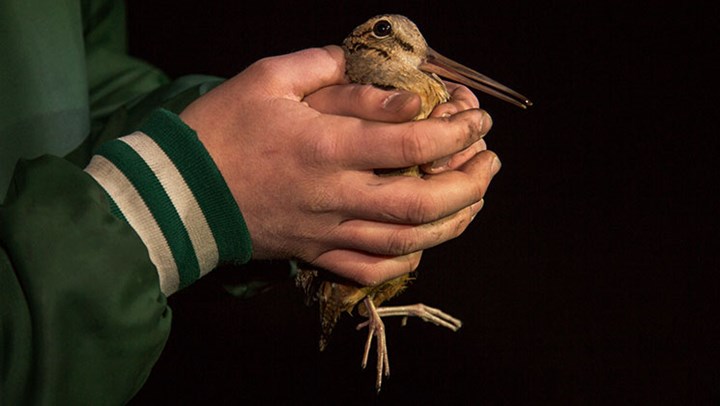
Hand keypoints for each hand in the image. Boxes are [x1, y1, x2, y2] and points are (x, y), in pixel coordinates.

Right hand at [180, 46, 498, 285]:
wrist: (178, 191)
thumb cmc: (221, 128)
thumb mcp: (270, 79)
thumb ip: (331, 72)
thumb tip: (389, 83)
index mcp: (327, 146)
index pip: (411, 143)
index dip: (456, 130)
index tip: (477, 118)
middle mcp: (335, 195)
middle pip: (421, 203)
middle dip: (469, 183)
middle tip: (490, 162)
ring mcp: (327, 231)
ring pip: (406, 242)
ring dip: (452, 223)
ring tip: (475, 199)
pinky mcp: (314, 252)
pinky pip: (369, 270)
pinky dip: (406, 261)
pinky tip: (425, 244)